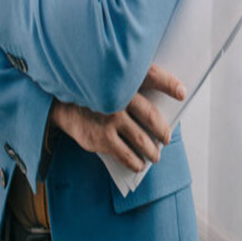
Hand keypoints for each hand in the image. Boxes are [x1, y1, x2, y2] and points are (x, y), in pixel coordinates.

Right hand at [49, 63, 185, 172]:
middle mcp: (119, 98)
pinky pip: (125, 154)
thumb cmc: (93, 92)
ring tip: (156, 155)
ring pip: (141, 139)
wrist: (59, 104)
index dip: (170, 84)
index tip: (182, 93)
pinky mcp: (101, 138)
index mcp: (124, 80)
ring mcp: (110, 119)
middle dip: (163, 130)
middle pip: (151, 116)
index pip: (153, 77)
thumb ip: (131, 89)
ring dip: (152, 150)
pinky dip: (135, 161)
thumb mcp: (110, 82)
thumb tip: (158, 110)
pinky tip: (139, 164)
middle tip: (167, 138)